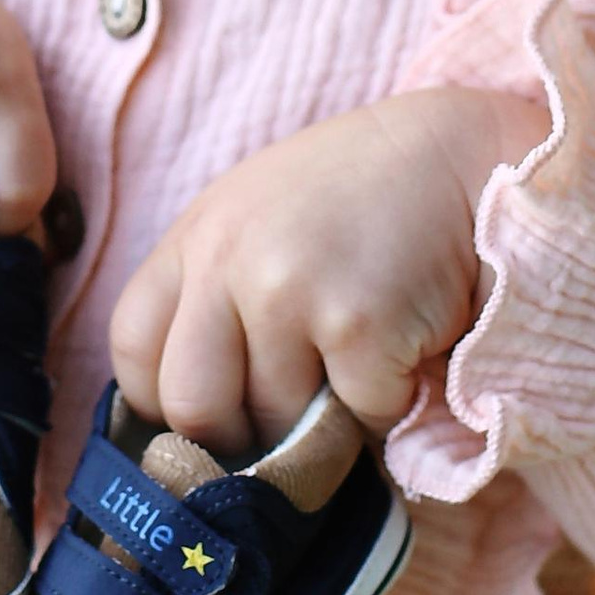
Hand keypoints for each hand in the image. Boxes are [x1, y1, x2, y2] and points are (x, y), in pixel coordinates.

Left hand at [109, 87, 543, 458]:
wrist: (461, 156)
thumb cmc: (361, 201)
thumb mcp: (258, 223)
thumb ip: (215, 299)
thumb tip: (195, 426)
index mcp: (196, 238)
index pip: (134, 352)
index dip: (168, 405)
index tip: (215, 418)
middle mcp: (227, 261)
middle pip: (194, 408)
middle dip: (243, 438)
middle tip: (290, 429)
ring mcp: (288, 291)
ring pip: (282, 424)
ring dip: (328, 421)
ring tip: (362, 361)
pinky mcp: (357, 324)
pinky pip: (360, 417)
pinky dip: (389, 403)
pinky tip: (407, 346)